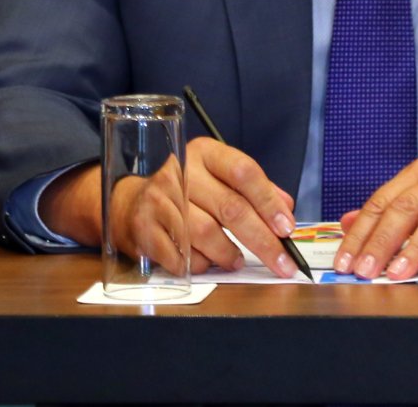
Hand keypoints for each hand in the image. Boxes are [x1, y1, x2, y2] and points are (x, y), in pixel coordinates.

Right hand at [40, 137, 299, 276]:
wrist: (129, 203)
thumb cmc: (185, 191)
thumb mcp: (217, 177)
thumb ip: (252, 190)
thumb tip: (287, 208)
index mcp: (204, 153)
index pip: (243, 171)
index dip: (268, 201)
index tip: (288, 228)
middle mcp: (180, 171)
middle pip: (230, 208)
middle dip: (262, 241)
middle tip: (282, 263)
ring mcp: (159, 199)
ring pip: (206, 234)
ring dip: (228, 254)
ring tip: (236, 260)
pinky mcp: (144, 227)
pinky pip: (182, 255)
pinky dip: (200, 264)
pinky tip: (205, 262)